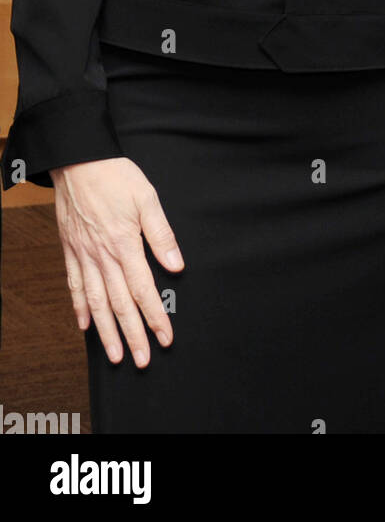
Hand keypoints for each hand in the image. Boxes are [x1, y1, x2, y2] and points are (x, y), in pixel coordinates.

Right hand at [50, 157, 183, 367]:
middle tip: (142, 360)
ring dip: (106, 331)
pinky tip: (84, 325)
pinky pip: (75, 285)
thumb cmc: (115, 176)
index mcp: (124, 244)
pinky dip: (80, 308)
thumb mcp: (147, 198)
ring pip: (96, 302)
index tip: (166, 338)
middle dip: (133, 334)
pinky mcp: (70, 251)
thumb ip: (161, 234)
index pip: (144, 290)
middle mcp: (103, 256)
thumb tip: (177, 265)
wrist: (77, 161)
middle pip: (120, 304)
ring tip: (115, 355)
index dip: (156, 316)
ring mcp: (84, 256)